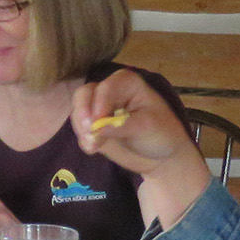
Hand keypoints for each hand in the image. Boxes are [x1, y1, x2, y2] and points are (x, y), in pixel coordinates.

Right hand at [70, 70, 195, 173]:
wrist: (161, 156)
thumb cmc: (162, 134)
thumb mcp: (147, 126)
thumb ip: (121, 126)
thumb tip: (96, 129)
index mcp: (126, 83)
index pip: (106, 88)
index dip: (99, 104)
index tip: (96, 123)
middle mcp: (109, 91)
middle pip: (84, 94)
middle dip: (83, 114)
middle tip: (88, 132)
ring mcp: (98, 108)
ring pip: (78, 111)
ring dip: (81, 129)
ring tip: (94, 146)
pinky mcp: (93, 126)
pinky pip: (79, 129)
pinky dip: (83, 139)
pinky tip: (93, 149)